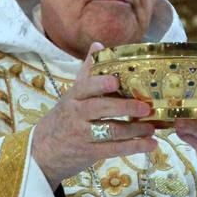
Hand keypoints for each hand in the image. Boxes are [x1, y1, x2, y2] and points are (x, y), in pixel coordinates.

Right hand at [31, 42, 155, 187]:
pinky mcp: (89, 152)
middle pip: (100, 108)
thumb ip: (87, 72)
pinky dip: (134, 147)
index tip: (116, 81)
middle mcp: (77, 114)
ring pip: (110, 131)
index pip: (86, 87)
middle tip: (145, 107)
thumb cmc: (63, 118)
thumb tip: (99, 44)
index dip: (100, 84)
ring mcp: (83, 134)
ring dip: (134, 130)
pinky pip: (114, 149)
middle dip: (124, 107)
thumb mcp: (71, 95)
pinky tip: (150, 144)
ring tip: (152, 128)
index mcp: (74, 96)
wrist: (43, 151)